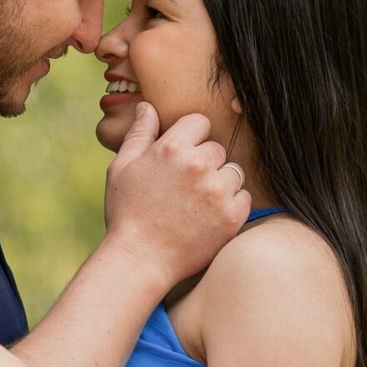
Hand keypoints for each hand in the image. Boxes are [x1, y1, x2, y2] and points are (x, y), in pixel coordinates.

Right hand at [103, 103, 250, 285]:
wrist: (140, 260)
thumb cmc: (126, 213)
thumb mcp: (122, 168)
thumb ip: (139, 134)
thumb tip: (148, 106)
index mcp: (172, 148)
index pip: (199, 122)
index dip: (191, 138)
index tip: (182, 157)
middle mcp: (198, 165)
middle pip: (217, 149)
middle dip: (204, 163)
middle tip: (184, 187)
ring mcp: (217, 191)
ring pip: (233, 172)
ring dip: (220, 183)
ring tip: (197, 204)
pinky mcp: (232, 216)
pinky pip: (244, 197)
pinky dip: (231, 206)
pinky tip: (208, 217)